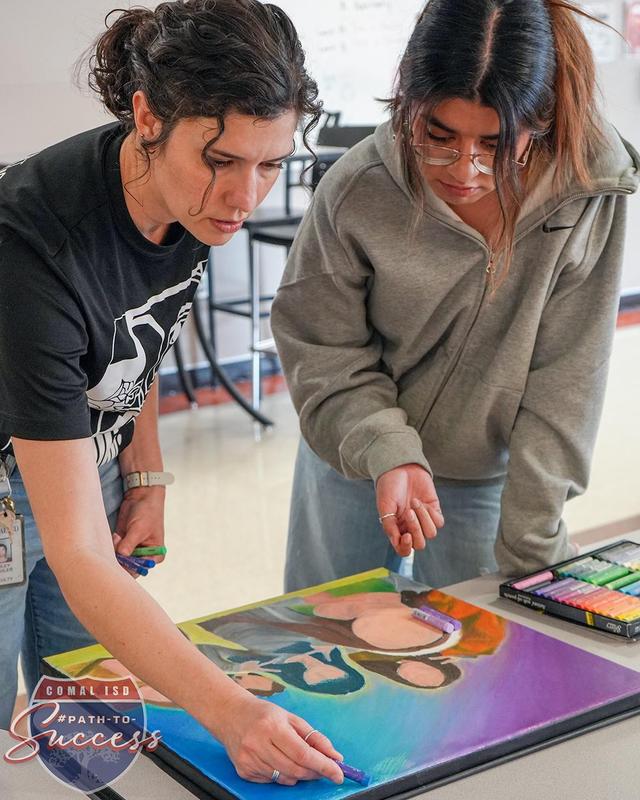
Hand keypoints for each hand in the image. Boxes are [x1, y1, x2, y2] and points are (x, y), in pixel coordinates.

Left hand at [112, 487, 165, 564]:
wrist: (141, 496)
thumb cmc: (148, 512)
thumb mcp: (139, 529)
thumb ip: (129, 544)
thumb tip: (121, 556)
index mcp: (155, 555)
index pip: (141, 569)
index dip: (130, 568)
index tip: (121, 560)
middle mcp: (144, 555)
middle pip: (129, 567)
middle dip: (120, 560)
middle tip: (116, 549)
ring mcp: (132, 550)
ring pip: (119, 559)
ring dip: (116, 550)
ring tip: (119, 537)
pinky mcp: (123, 543)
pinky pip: (114, 551)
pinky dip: (112, 545)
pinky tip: (116, 535)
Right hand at [217, 691, 343, 785]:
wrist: (231, 714)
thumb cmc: (263, 714)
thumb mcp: (291, 718)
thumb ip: (314, 737)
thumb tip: (335, 756)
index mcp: (272, 727)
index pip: (303, 753)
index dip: (323, 765)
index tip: (338, 773)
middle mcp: (258, 744)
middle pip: (295, 769)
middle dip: (314, 772)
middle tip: (324, 769)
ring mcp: (248, 759)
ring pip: (284, 778)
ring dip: (299, 775)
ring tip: (300, 761)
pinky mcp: (243, 771)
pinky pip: (271, 781)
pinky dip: (282, 775)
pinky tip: (279, 761)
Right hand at [376, 463, 443, 557]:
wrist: (400, 467)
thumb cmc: (389, 486)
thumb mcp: (385, 506)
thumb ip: (390, 525)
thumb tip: (397, 542)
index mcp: (397, 529)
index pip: (404, 550)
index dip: (406, 548)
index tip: (406, 536)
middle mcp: (410, 527)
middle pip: (420, 544)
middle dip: (416, 529)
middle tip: (408, 512)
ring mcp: (423, 519)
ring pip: (430, 534)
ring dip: (423, 519)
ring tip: (414, 503)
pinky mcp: (434, 510)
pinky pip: (439, 522)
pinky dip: (431, 514)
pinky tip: (422, 502)